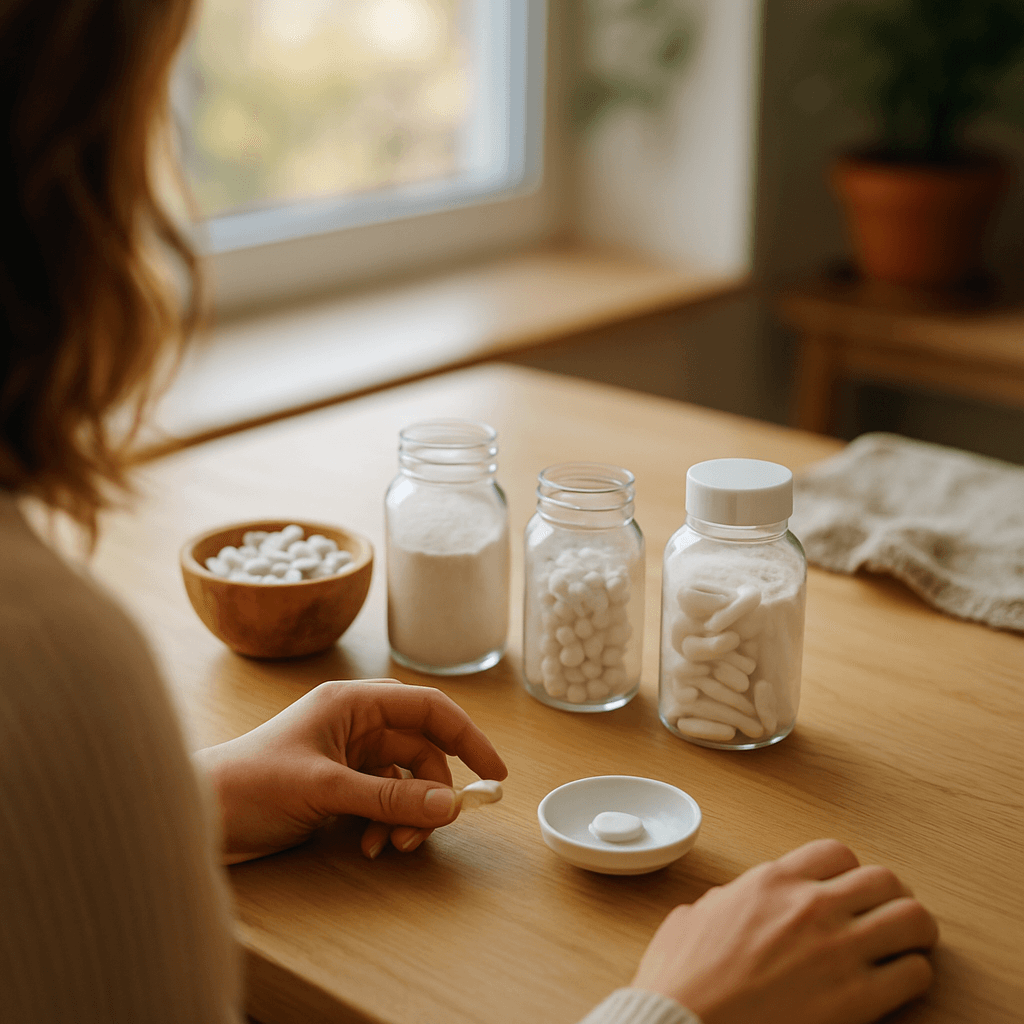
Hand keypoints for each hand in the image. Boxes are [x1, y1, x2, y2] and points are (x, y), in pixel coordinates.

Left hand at [194, 680, 506, 863]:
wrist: (199, 816)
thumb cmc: (251, 785)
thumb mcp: (326, 789)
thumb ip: (389, 797)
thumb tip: (451, 806)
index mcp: (352, 703)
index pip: (428, 709)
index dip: (466, 736)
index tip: (494, 773)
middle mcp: (355, 723)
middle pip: (420, 751)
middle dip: (431, 791)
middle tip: (432, 830)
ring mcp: (348, 755)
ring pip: (404, 780)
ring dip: (407, 815)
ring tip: (391, 847)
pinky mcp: (340, 785)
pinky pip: (384, 801)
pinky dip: (385, 824)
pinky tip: (369, 847)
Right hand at [631, 839, 937, 1023]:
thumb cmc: (682, 979)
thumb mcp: (694, 916)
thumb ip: (727, 900)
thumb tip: (733, 904)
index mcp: (771, 883)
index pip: (836, 853)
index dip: (849, 872)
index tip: (849, 891)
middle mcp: (811, 906)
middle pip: (884, 879)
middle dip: (890, 898)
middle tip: (886, 917)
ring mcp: (838, 951)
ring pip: (912, 918)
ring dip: (913, 932)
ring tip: (905, 948)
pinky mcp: (857, 1000)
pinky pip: (914, 973)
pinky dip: (913, 977)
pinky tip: (896, 986)